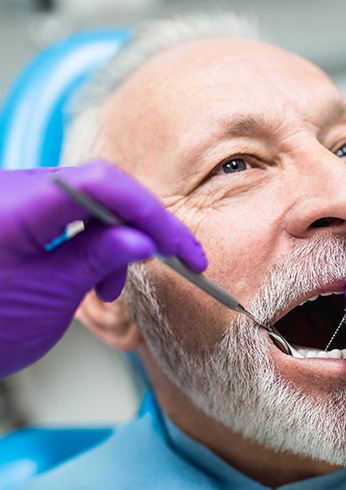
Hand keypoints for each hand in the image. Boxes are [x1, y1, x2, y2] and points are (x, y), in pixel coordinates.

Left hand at [0, 161, 206, 376]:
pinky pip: (73, 216)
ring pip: (92, 203)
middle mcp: (16, 191)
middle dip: (143, 226)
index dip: (150, 213)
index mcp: (16, 206)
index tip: (178, 247)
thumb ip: (97, 259)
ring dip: (118, 240)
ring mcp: (19, 201)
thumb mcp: (47, 296)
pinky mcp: (22, 215)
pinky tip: (97, 276)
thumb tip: (144, 240)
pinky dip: (96, 244)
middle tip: (176, 258)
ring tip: (113, 288)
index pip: (103, 185)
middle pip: (102, 189)